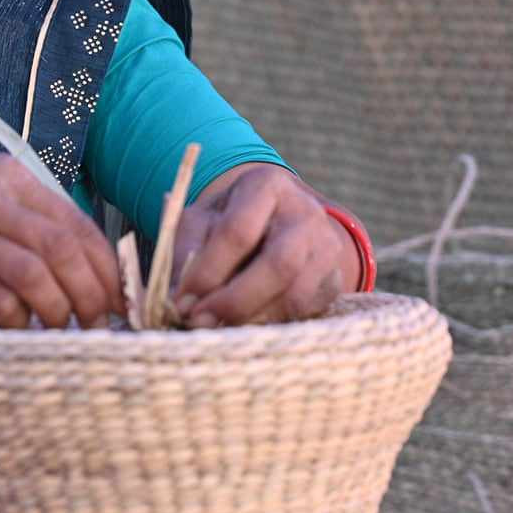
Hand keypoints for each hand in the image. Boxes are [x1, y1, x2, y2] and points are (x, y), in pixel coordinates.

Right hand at [0, 154, 124, 328]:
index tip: (121, 300)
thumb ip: (38, 227)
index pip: (75, 222)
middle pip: (60, 247)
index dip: (105, 266)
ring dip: (58, 310)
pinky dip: (19, 322)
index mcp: (8, 175)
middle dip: (90, 292)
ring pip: (34, 275)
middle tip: (99, 323)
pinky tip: (22, 330)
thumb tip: (103, 277)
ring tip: (63, 330)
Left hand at [167, 165, 352, 327]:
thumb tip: (179, 297)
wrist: (277, 223)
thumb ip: (185, 251)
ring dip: (251, 319)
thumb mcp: (202, 221)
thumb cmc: (230, 220)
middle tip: (199, 321)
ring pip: (295, 295)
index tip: (181, 300)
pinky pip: (304, 312)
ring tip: (216, 327)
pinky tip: (242, 326)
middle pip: (279, 265)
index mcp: (267, 186)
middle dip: (235, 300)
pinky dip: (269, 325)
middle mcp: (306, 212)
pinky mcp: (333, 280)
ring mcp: (327, 247)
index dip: (208, 271)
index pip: (238, 231)